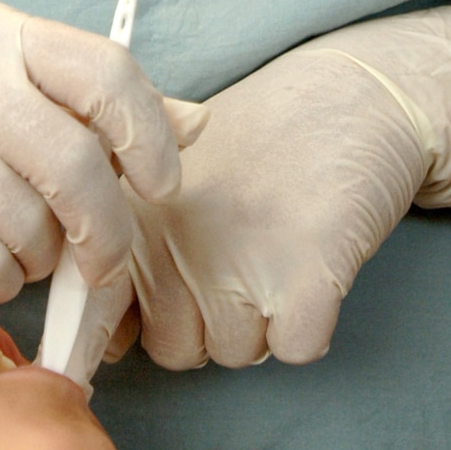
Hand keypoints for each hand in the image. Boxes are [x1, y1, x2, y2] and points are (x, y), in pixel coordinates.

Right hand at [0, 0, 200, 300]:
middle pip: (74, 161)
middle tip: (103, 261)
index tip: (161, 184)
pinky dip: (0, 278)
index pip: (102, 71)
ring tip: (17, 249)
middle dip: (105, 229)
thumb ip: (89, 101)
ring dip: (40, 257)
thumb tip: (198, 122)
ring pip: (30, 222)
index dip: (149, 136)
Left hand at [127, 8, 450, 368]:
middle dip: (207, 323)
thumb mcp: (169, 179)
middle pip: (174, 348)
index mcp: (130, 213)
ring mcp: (236, 262)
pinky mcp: (305, 280)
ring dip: (259, 324)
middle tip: (240, 262)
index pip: (102, 314)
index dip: (134, 320)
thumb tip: (107, 340)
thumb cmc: (256, 144)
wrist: (348, 96)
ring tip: (277, 253)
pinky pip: (293, 349)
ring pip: (234, 353)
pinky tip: (312, 269)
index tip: (165, 300)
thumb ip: (128, 246)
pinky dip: (308, 326)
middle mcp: (172, 240)